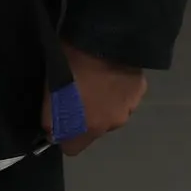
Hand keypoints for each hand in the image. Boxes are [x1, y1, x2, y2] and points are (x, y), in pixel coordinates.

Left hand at [42, 42, 147, 157]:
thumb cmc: (71, 67)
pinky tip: (111, 73)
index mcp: (87, 127)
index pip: (73, 148)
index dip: (64, 138)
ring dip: (104, 103)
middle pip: (94, 129)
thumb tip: (53, 132)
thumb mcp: (51, 93)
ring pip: (111, 112)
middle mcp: (111, 124)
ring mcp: (128, 107)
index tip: (60, 124)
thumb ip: (52, 119)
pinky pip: (125, 96)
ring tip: (97, 81)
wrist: (104, 41)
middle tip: (79, 93)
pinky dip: (118, 90)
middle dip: (86, 116)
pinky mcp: (139, 91)